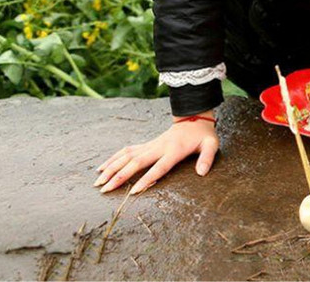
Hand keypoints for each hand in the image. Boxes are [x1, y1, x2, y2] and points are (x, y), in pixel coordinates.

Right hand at [94, 114, 219, 193]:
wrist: (194, 118)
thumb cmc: (203, 136)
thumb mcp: (211, 145)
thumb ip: (207, 158)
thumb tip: (202, 173)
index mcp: (174, 150)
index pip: (159, 167)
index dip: (146, 179)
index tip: (133, 191)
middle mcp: (158, 147)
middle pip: (136, 162)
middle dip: (119, 176)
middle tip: (105, 190)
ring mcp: (150, 145)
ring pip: (126, 156)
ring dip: (111, 168)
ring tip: (97, 182)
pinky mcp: (145, 144)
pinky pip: (126, 151)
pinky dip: (113, 159)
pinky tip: (101, 168)